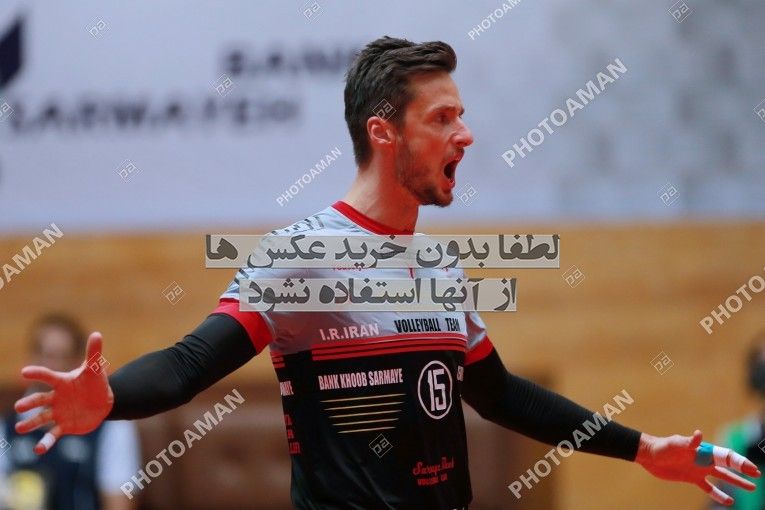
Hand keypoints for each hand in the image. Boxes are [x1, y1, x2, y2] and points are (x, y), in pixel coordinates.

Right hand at [14, 332, 114, 453]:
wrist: (102, 402)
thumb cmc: (95, 383)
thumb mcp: (95, 369)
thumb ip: (94, 353)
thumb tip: (97, 334)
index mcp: (62, 383)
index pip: (48, 376)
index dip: (37, 374)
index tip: (24, 372)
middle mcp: (56, 398)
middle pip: (40, 400)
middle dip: (29, 404)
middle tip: (19, 407)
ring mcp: (58, 413)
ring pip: (41, 418)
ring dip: (31, 423)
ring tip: (19, 428)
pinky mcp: (64, 426)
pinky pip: (53, 434)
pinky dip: (46, 442)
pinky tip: (39, 450)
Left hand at [636, 429, 760, 505]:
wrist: (649, 455)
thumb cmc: (663, 447)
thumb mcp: (676, 444)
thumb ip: (689, 442)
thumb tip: (699, 434)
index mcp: (703, 451)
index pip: (726, 457)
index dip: (739, 463)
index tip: (752, 469)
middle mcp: (704, 459)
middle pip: (728, 466)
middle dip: (743, 470)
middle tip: (757, 476)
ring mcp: (699, 469)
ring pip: (722, 476)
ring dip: (736, 481)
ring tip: (751, 488)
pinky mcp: (692, 478)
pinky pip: (708, 488)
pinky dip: (718, 494)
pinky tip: (729, 501)